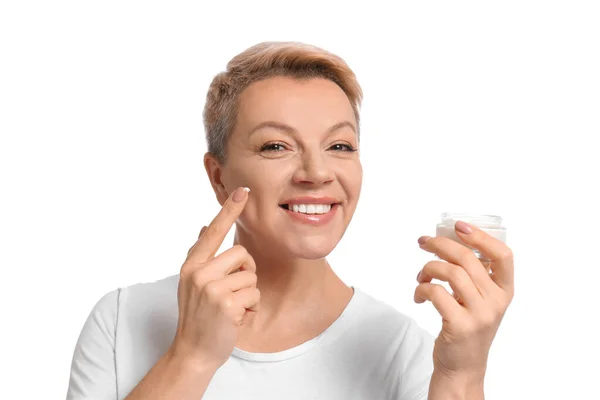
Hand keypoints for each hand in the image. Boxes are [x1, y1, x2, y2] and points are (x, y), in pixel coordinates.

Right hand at [170, 186, 259, 370]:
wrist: (193, 352)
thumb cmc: (197, 316)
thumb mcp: (192, 283)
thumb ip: (201, 255)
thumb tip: (204, 227)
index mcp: (192, 264)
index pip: (214, 232)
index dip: (229, 210)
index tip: (242, 191)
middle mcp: (199, 272)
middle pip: (243, 254)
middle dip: (246, 273)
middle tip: (232, 293)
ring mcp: (212, 288)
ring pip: (251, 276)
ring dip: (248, 294)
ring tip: (231, 309)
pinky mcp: (226, 305)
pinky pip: (254, 295)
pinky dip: (250, 309)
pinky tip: (235, 319)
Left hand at [414, 221, 513, 379]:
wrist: (462, 367)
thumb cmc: (468, 326)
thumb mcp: (480, 301)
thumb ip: (473, 275)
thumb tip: (448, 240)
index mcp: (505, 291)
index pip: (503, 255)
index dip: (481, 236)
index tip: (458, 226)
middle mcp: (496, 302)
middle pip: (467, 259)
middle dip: (440, 244)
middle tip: (423, 242)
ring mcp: (479, 315)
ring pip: (450, 272)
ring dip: (428, 268)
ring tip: (421, 276)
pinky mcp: (459, 325)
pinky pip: (436, 292)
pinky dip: (421, 288)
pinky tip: (419, 295)